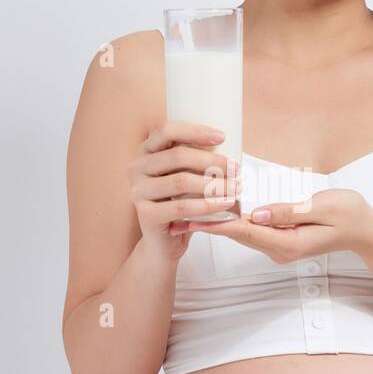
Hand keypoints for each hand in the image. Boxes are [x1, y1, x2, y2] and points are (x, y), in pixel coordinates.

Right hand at [128, 121, 240, 265]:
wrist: (163, 242)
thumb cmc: (178, 203)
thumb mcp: (185, 176)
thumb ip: (195, 160)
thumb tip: (229, 145)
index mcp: (145, 152)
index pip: (166, 131)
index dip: (194, 130)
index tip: (222, 137)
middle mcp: (136, 168)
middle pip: (177, 156)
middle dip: (212, 161)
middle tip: (236, 169)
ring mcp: (138, 192)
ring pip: (181, 181)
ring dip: (214, 184)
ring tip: (236, 188)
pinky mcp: (146, 215)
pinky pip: (181, 207)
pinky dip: (207, 205)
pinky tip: (225, 204)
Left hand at [177, 188, 372, 263]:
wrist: (367, 231)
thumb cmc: (350, 215)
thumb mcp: (323, 207)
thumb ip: (289, 210)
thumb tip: (256, 212)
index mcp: (288, 243)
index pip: (244, 231)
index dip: (214, 222)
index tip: (189, 215)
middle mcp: (280, 249)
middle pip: (237, 233)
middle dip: (209, 221)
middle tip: (178, 209)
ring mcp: (280, 246)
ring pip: (243, 232)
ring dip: (219, 219)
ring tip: (190, 208)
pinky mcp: (282, 239)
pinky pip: (254, 229)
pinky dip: (236, 218)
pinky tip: (221, 206)